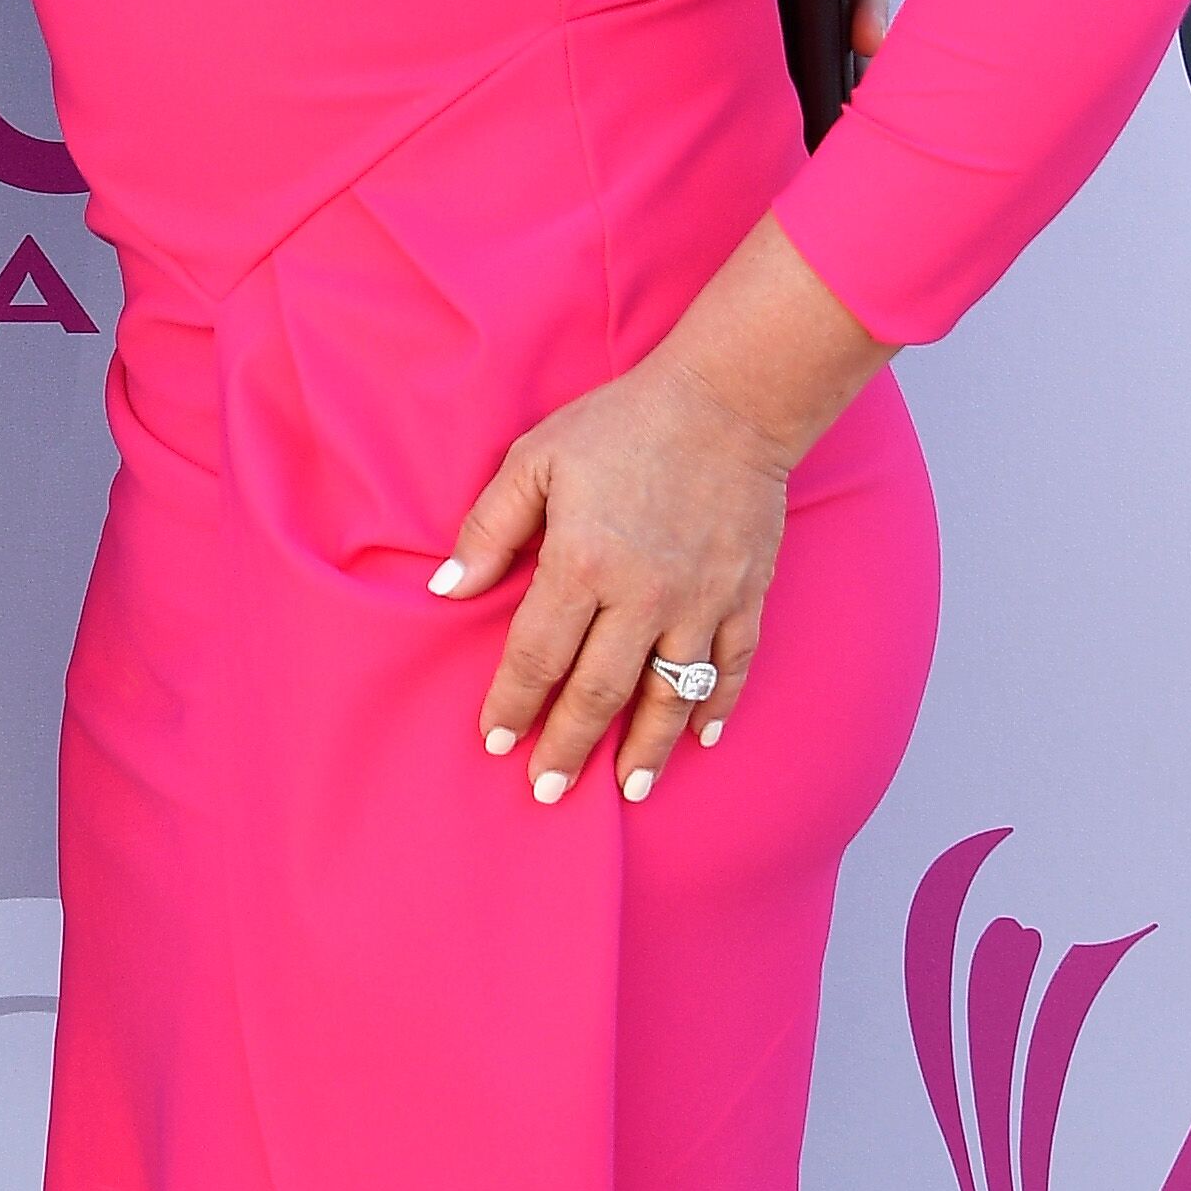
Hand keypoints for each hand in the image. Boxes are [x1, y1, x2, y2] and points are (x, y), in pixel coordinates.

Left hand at [435, 354, 791, 802]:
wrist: (729, 399)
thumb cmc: (622, 424)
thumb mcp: (535, 458)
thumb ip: (489, 528)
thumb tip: (446, 589)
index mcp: (582, 562)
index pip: (538, 656)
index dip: (513, 705)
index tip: (495, 742)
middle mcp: (644, 594)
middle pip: (599, 692)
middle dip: (569, 748)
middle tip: (546, 791)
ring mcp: (701, 600)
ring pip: (670, 695)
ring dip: (647, 749)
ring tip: (627, 789)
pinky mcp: (745, 596)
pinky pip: (732, 667)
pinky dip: (716, 708)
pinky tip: (700, 740)